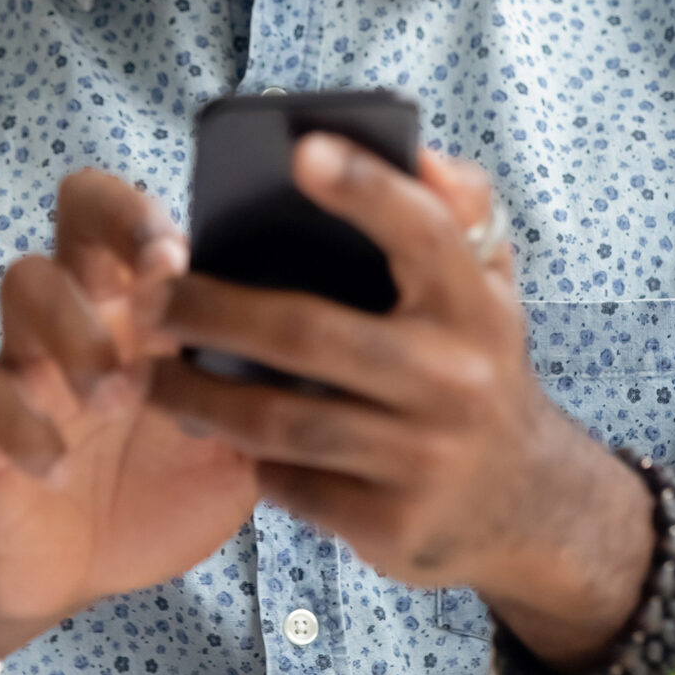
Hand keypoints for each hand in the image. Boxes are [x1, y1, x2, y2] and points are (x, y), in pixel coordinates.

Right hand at [0, 169, 259, 674]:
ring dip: (75, 330)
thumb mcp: (233, 445)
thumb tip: (343, 353)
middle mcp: (86, 308)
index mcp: (148, 304)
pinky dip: (22, 424)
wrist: (73, 572)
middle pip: (77, 206)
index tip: (184, 256)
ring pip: (25, 282)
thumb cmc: (160, 488)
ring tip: (112, 395)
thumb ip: (270, 396)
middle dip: (115, 222)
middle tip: (154, 279)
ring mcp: (27, 358)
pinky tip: (57, 467)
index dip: (155, 215)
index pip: (143, 212)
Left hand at [147, 136, 652, 664]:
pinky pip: (289, 484)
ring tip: (147, 372)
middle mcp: (457, 379)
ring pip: (282, 421)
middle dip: (213, 311)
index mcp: (476, 304)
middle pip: (309, 334)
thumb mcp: (489, 286)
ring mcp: (425, 458)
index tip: (300, 149)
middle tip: (148, 297)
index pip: (423, 232)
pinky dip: (243, 457)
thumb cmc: (476, 362)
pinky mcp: (390, 525)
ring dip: (199, 395)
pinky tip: (211, 433)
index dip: (366, 187)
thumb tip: (419, 152)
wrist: (527, 505)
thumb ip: (460, 211)